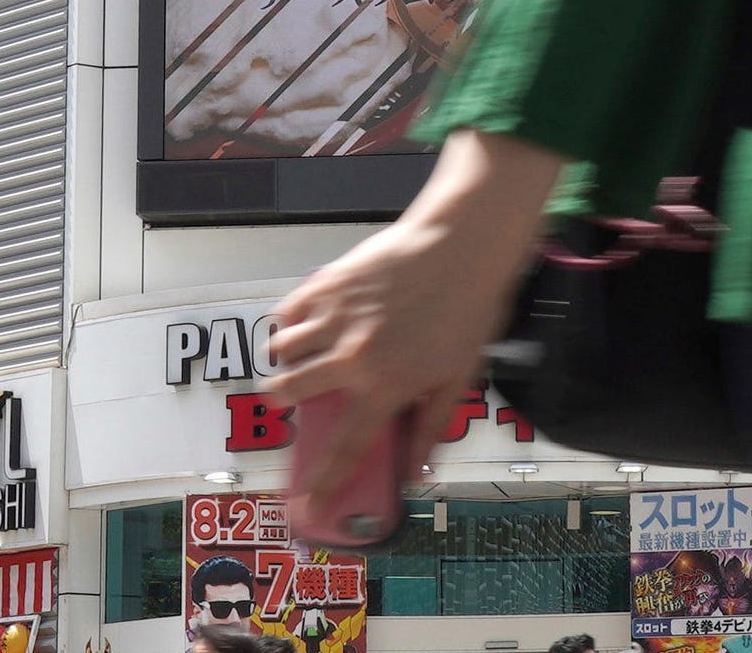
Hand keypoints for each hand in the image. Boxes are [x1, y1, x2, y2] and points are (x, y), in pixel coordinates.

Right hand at [266, 132, 562, 510]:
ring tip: (298, 357)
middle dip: (284, 402)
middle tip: (291, 400)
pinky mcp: (327, 284)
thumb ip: (430, 426)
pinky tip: (301, 322)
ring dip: (286, 360)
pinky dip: (288, 322)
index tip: (309, 505)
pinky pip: (288, 311)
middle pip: (293, 392)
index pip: (346, 447)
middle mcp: (352, 357)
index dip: (325, 483)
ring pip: (284, 350)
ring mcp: (335, 318)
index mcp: (386, 387)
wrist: (460, 247)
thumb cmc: (467, 309)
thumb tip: (417, 468)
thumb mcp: (458, 378)